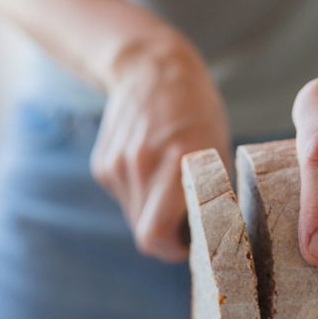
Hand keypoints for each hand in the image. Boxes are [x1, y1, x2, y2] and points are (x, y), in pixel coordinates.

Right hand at [92, 32, 230, 262]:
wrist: (150, 67)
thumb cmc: (196, 109)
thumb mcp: (216, 148)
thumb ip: (207, 192)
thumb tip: (205, 236)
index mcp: (177, 161)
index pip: (156, 234)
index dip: (171, 250)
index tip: (188, 245)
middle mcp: (140, 164)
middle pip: (144, 231)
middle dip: (165, 234)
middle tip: (184, 219)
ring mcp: (116, 164)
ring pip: (133, 216)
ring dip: (150, 211)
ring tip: (167, 182)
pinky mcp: (101, 164)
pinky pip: (122, 197)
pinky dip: (136, 193)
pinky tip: (148, 165)